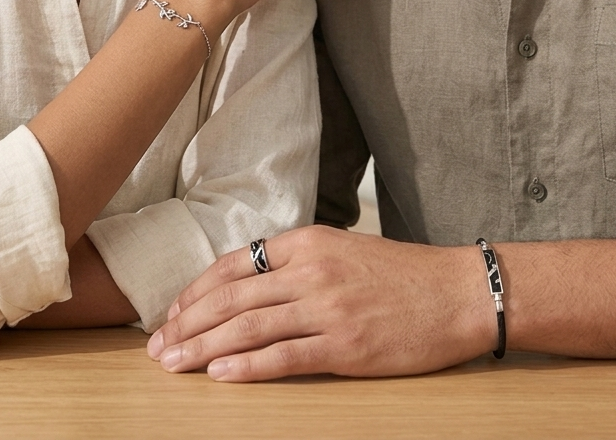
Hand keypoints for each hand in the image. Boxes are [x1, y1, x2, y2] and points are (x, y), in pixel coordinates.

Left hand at [147, 225, 495, 380]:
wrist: (457, 293)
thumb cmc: (404, 274)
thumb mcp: (346, 249)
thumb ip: (300, 262)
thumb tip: (251, 284)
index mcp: (310, 241)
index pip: (236, 263)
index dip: (198, 289)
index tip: (173, 312)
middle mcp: (312, 271)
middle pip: (233, 297)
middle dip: (188, 322)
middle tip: (158, 346)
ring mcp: (328, 308)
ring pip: (249, 326)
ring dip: (203, 347)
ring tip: (174, 363)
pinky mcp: (345, 345)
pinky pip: (284, 357)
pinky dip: (246, 366)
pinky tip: (219, 374)